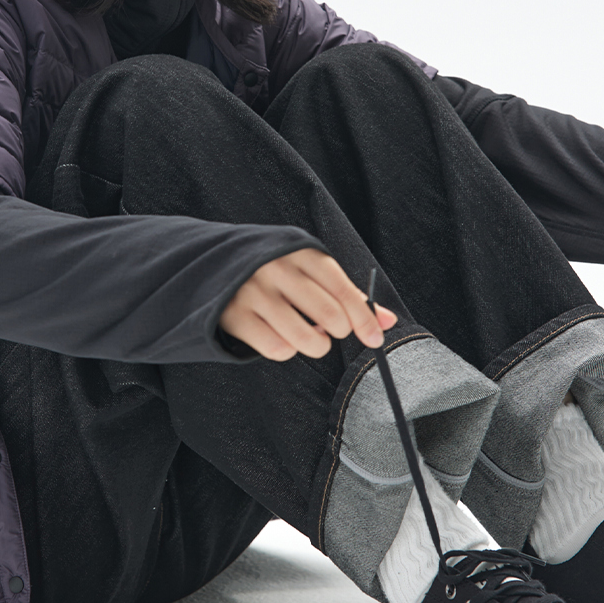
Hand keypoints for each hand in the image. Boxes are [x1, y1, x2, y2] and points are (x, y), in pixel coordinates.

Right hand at [219, 248, 396, 361]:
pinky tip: (281, 336)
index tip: (375, 339)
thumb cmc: (277, 271)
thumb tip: (388, 321)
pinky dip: (287, 350)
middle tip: (331, 331)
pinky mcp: (235, 315)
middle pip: (328, 315)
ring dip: (316, 345)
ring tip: (309, 335)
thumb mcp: (310, 270)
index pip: (342, 289)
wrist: (215, 263)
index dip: (363, 318)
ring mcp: (253, 292)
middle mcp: (277, 268)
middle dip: (338, 332)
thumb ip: (348, 295)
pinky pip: (277, 349)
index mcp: (301, 252)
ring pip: (305, 338)